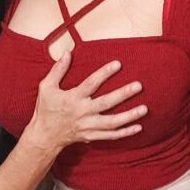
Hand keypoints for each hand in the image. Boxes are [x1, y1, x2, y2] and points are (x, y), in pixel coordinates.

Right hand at [27, 50, 147, 152]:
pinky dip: (125, 133)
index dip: (104, 73)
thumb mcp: (46, 87)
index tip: (118, 64)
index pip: (91, 84)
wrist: (45, 136)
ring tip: (145, 109)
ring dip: (129, 116)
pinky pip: (111, 136)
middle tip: (138, 86)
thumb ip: (57, 70)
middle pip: (106, 103)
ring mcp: (88, 126)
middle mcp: (82, 112)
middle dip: (123, 94)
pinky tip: (139, 127)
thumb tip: (68, 53)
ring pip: (112, 122)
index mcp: (73, 98)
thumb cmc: (46, 110)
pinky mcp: (92, 136)